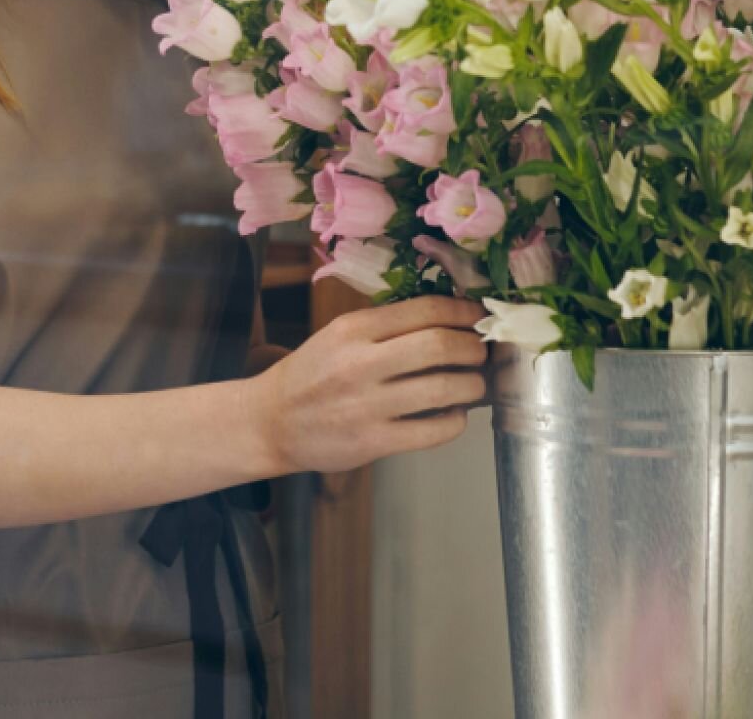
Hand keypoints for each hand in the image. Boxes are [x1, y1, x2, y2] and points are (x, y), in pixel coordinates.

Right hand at [246, 296, 488, 475]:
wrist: (271, 421)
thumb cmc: (313, 372)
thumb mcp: (340, 333)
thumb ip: (386, 325)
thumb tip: (449, 318)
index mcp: (354, 328)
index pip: (424, 309)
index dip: (462, 310)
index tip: (478, 315)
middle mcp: (361, 363)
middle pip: (439, 345)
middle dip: (473, 347)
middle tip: (482, 351)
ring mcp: (368, 405)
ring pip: (443, 389)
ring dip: (473, 385)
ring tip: (476, 384)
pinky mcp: (373, 442)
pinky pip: (432, 431)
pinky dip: (455, 421)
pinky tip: (455, 414)